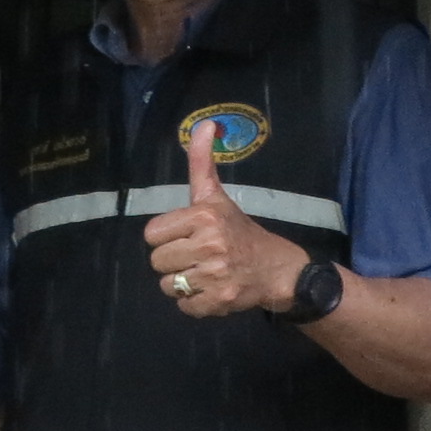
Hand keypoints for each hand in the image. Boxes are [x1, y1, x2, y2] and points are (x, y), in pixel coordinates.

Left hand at [141, 128, 309, 318]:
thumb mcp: (217, 196)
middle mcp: (209, 244)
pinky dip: (194, 303)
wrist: (278, 269)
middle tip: (198, 257)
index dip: (167, 237)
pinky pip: (183, 307)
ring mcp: (214, 274)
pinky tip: (212, 290)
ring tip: (205, 274)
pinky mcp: (218, 301)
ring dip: (183, 284)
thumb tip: (204, 124)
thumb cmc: (240, 231)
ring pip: (168, 285)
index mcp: (204, 216)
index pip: (152, 234)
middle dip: (174, 261)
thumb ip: (201, 163)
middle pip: (157, 262)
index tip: (188, 236)